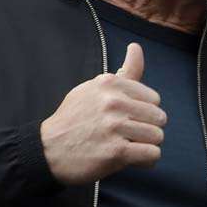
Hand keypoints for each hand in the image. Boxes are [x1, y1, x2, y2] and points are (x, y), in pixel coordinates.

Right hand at [40, 43, 166, 184]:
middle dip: (149, 129)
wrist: (48, 150)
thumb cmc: (75, 118)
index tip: (129, 119)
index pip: (153, 99)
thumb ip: (124, 72)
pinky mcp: (116, 152)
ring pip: (157, 136)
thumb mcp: (95, 88)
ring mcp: (115, 127)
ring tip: (131, 147)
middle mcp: (114, 102)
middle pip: (158, 117)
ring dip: (148, 145)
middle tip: (130, 136)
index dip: (144, 112)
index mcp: (110, 84)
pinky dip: (147, 160)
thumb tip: (136, 47)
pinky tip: (133, 159)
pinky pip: (152, 154)